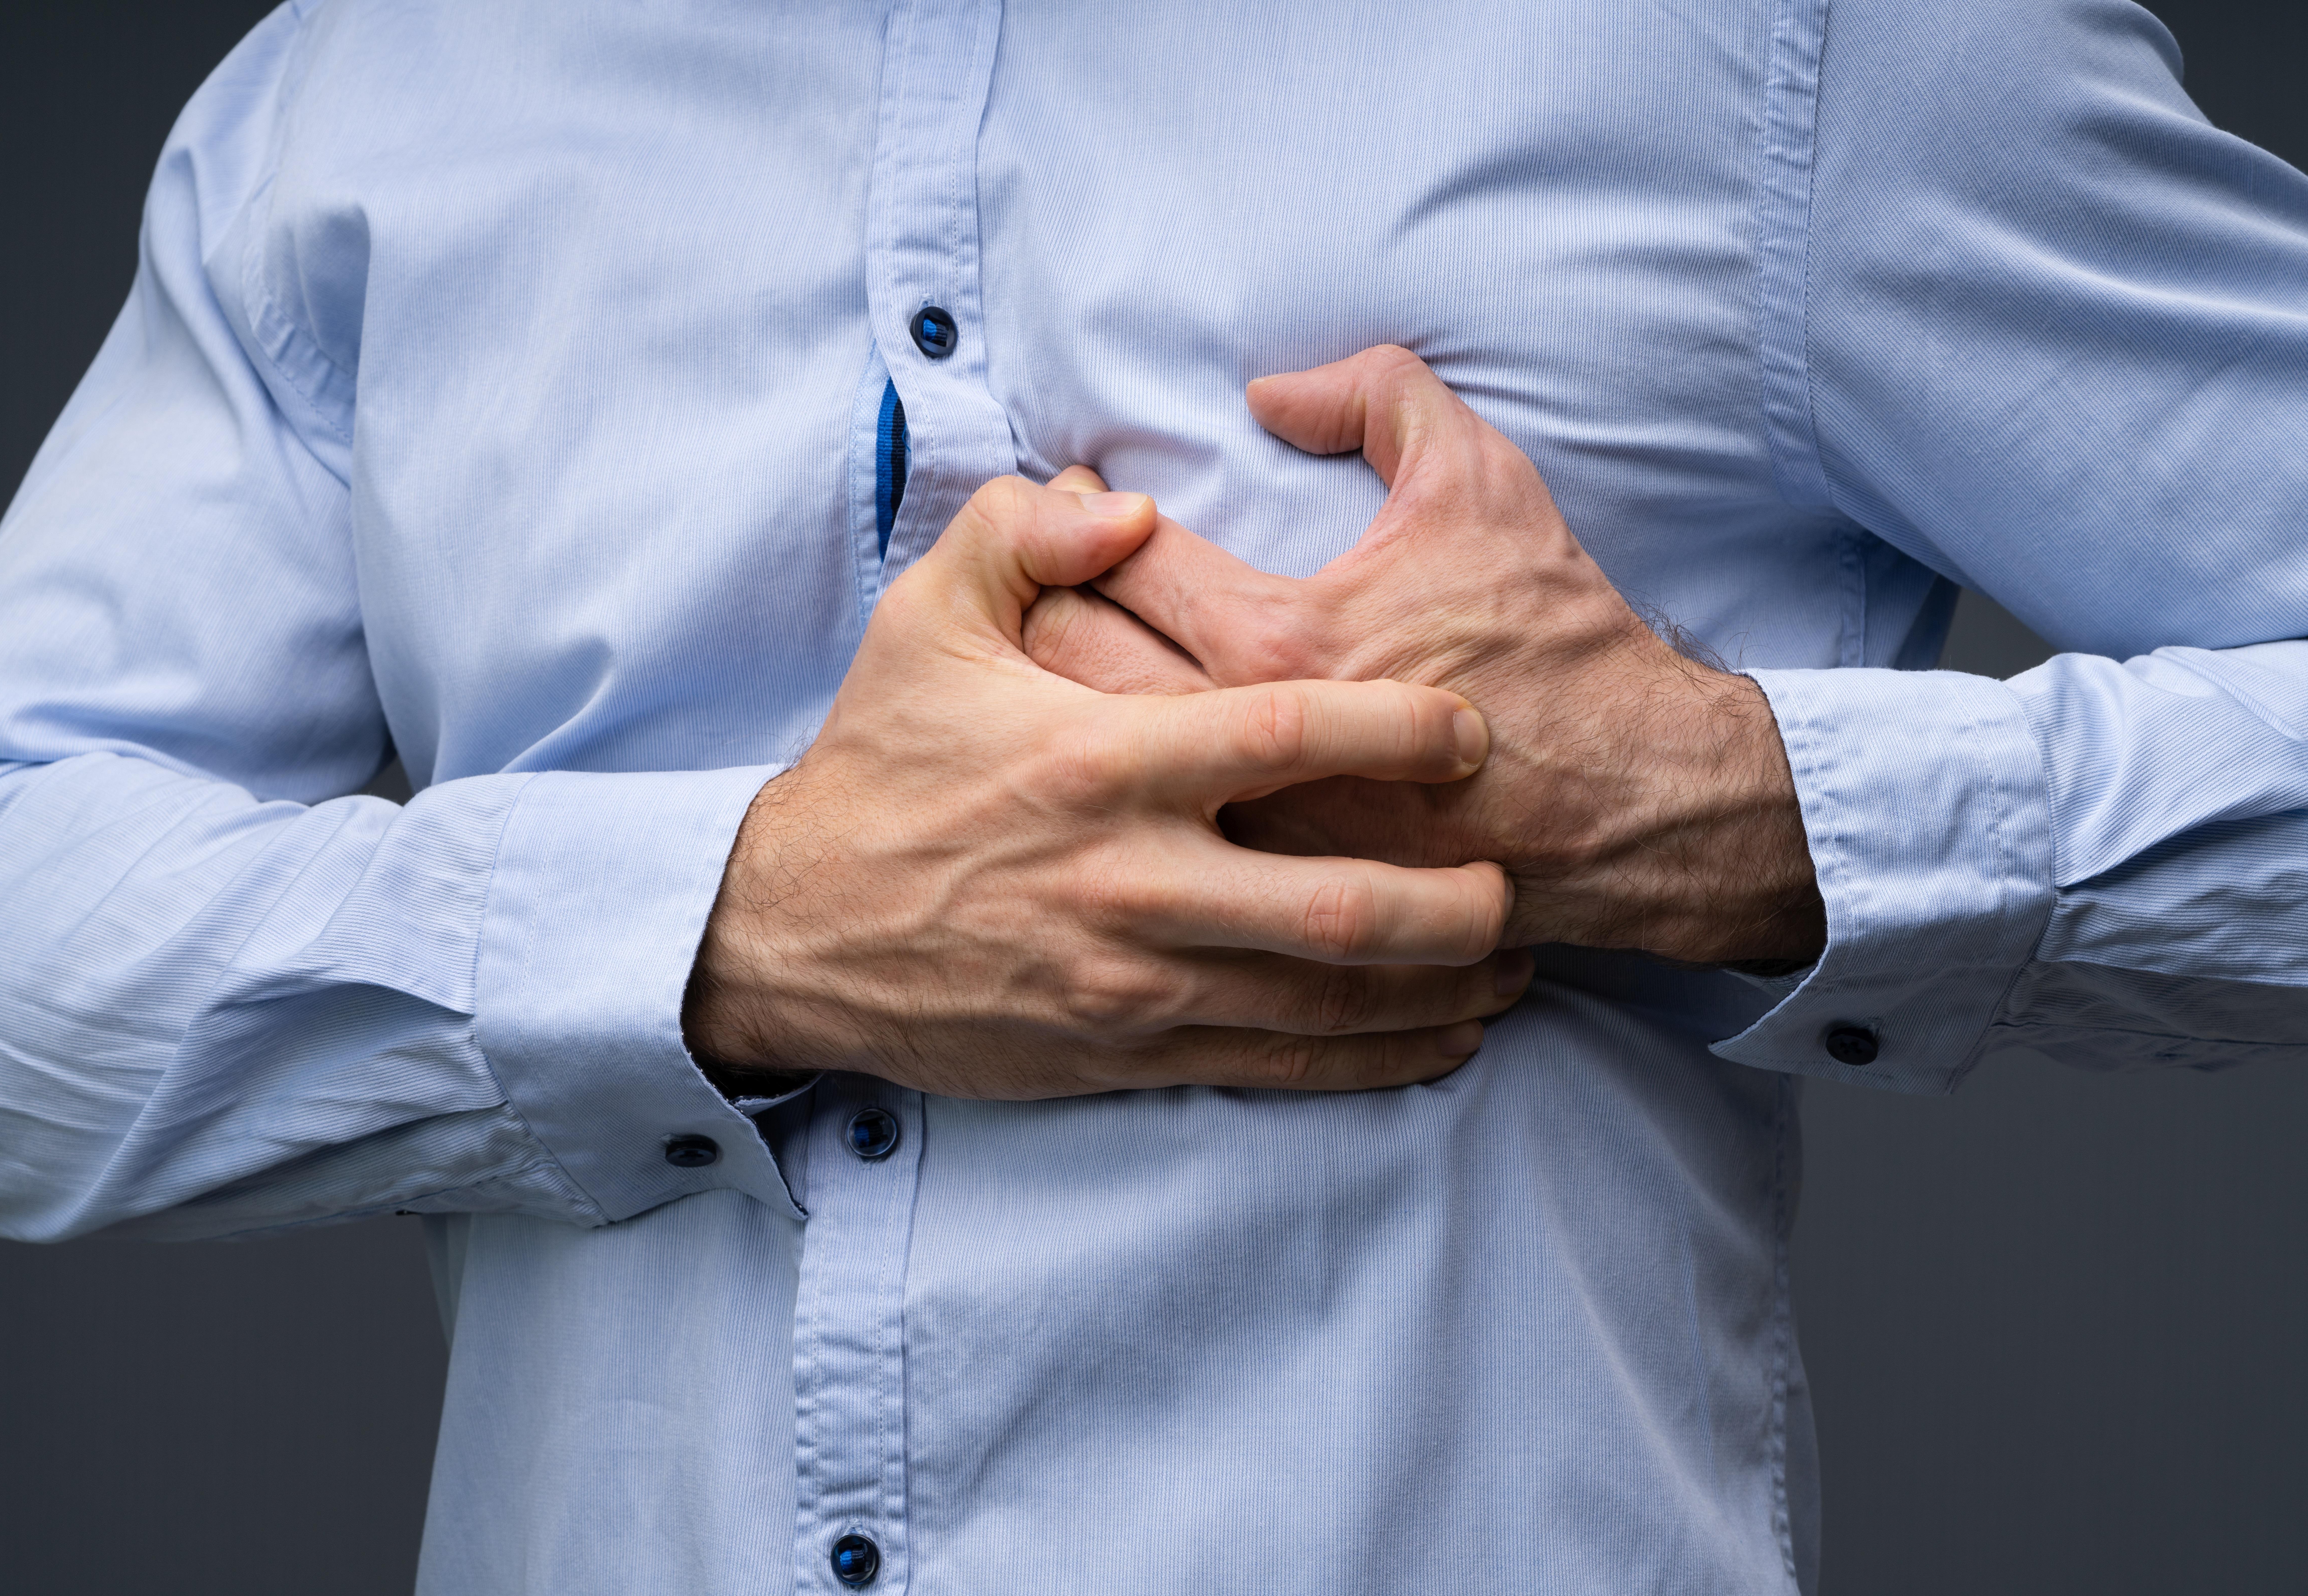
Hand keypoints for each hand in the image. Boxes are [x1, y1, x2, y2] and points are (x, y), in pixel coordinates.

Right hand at [684, 473, 1532, 1100]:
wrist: (795, 926)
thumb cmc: (878, 762)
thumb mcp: (924, 619)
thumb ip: (1022, 531)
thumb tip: (1121, 503)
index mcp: (1101, 762)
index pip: (1283, 737)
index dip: (1394, 731)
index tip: (1468, 729)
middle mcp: (1132, 881)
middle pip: (1336, 906)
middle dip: (1452, 902)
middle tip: (1516, 872)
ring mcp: (1132, 980)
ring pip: (1325, 1000)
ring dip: (1436, 986)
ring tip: (1515, 954)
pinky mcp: (1123, 1049)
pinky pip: (1278, 1064)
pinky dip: (1374, 1058)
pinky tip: (1443, 1037)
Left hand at [1022, 346, 1823, 964]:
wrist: (1631, 803)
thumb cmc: (1555, 642)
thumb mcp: (1480, 482)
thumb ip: (1378, 398)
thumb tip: (1274, 389)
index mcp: (1278, 641)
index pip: (1109, 562)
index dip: (1074, 514)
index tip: (1083, 498)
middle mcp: (1242, 748)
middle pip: (1064, 664)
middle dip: (1033, 603)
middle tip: (1046, 570)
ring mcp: (1246, 831)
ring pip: (1083, 755)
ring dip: (1049, 696)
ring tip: (1055, 657)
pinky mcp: (1266, 888)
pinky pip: (1144, 827)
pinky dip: (1108, 780)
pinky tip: (1110, 746)